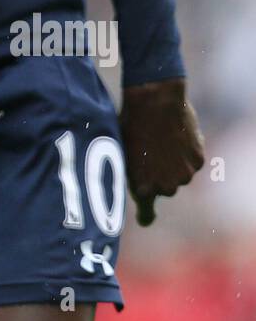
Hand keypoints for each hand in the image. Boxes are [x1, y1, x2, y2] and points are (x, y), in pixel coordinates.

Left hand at [120, 78, 204, 225]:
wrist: (154, 101)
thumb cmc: (130, 123)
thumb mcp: (123, 151)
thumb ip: (133, 170)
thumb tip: (136, 177)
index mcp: (141, 188)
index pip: (146, 211)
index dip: (146, 214)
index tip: (145, 219)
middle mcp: (164, 188)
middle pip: (165, 187)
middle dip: (160, 174)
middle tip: (152, 151)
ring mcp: (183, 175)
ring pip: (180, 173)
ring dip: (174, 162)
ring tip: (163, 137)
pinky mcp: (197, 161)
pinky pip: (192, 160)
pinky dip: (187, 150)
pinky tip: (176, 132)